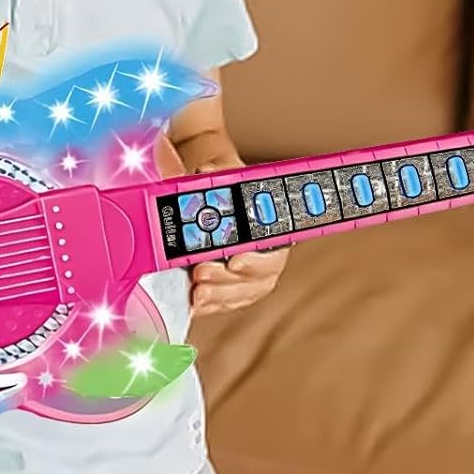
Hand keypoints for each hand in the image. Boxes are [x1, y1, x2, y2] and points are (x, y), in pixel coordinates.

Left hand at [151, 133, 289, 316]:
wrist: (212, 190)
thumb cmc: (223, 181)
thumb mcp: (219, 170)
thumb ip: (215, 172)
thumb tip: (206, 170)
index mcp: (272, 220)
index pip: (276, 243)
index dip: (259, 257)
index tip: (235, 260)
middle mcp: (268, 248)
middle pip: (262, 275)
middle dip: (230, 279)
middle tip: (201, 272)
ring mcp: (252, 269)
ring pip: (246, 291)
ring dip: (221, 294)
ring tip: (197, 291)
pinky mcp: (235, 283)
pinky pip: (231, 300)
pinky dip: (214, 303)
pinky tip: (197, 303)